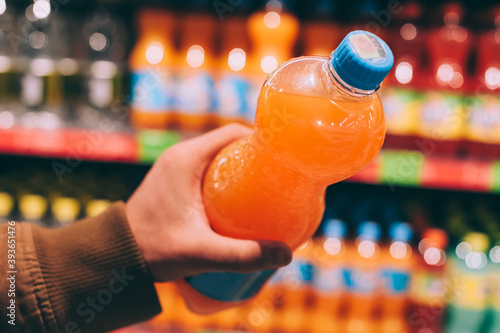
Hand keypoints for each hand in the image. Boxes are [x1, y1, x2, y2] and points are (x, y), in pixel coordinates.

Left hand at [126, 124, 291, 281]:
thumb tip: (285, 255)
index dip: (260, 141)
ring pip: (218, 157)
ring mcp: (175, 168)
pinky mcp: (173, 182)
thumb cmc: (152, 249)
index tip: (281, 159)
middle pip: (228, 144)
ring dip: (240, 169)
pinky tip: (239, 203)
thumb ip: (242, 255)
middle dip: (254, 158)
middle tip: (277, 180)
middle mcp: (180, 156)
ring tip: (264, 191)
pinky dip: (226, 179)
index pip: (232, 133)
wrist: (116, 256)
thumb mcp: (201, 252)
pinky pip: (207, 170)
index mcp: (186, 159)